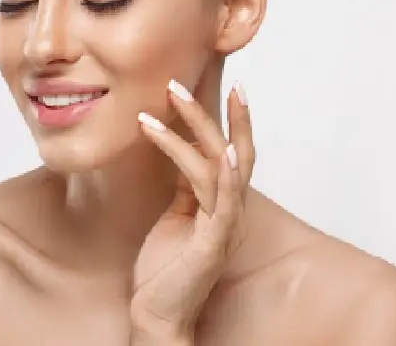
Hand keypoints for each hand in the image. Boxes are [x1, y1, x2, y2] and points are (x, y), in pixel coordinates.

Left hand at [131, 79, 254, 340]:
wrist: (158, 314)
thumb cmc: (165, 269)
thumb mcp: (175, 215)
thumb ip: (185, 185)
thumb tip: (181, 148)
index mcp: (224, 206)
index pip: (234, 154)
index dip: (233, 121)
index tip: (229, 86)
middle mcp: (232, 213)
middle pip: (236, 152)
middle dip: (220, 113)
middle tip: (194, 80)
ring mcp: (226, 228)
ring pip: (221, 166)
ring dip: (195, 127)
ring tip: (170, 97)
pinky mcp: (213, 244)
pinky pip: (221, 201)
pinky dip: (217, 172)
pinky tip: (210, 148)